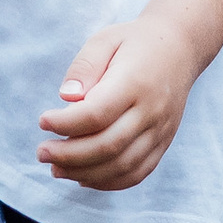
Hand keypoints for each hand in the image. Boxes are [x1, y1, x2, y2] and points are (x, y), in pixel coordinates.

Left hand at [39, 11, 198, 189]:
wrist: (181, 48)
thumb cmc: (135, 43)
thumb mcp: (105, 40)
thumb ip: (84, 66)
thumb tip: (67, 98)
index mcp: (135, 82)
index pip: (97, 114)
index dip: (65, 124)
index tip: (43, 121)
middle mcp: (151, 111)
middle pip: (108, 145)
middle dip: (69, 155)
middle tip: (42, 152)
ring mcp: (161, 131)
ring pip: (122, 166)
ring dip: (84, 173)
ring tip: (56, 168)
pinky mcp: (163, 143)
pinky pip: (137, 173)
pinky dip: (108, 182)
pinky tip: (83, 176)